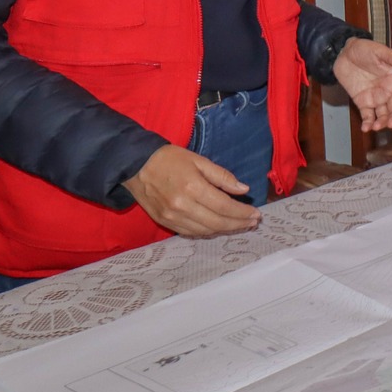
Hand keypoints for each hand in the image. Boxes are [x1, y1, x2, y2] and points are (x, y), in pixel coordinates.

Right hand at [124, 144, 260, 236]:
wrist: (136, 165)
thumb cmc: (169, 159)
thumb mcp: (199, 160)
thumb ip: (222, 176)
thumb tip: (243, 189)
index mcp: (193, 187)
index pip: (225, 206)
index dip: (243, 213)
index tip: (256, 213)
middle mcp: (182, 206)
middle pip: (217, 222)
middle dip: (238, 224)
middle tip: (253, 222)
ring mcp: (172, 217)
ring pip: (205, 231)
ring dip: (225, 230)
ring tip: (240, 225)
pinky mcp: (164, 222)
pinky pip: (190, 232)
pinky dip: (207, 232)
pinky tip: (218, 227)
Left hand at [334, 38, 391, 131]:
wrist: (343, 53)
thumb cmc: (363, 49)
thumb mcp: (377, 50)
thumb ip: (390, 57)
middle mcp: (387, 91)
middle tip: (390, 124)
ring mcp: (375, 98)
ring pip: (383, 115)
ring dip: (382, 123)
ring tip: (376, 127)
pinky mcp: (362, 102)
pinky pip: (367, 115)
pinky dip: (367, 123)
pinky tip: (366, 128)